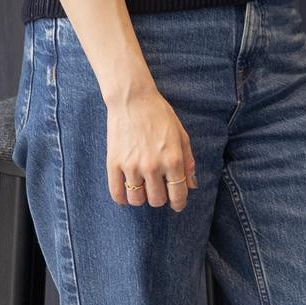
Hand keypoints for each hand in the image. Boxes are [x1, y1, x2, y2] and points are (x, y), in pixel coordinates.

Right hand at [105, 86, 196, 210]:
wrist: (133, 100)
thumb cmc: (160, 115)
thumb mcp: (181, 135)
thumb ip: (188, 161)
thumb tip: (191, 185)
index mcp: (173, 159)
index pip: (178, 194)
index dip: (179, 203)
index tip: (177, 205)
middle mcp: (152, 166)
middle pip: (157, 200)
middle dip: (160, 198)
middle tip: (159, 189)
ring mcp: (131, 166)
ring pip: (136, 200)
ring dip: (141, 198)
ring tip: (143, 188)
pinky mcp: (113, 164)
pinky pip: (116, 193)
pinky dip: (121, 199)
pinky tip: (126, 194)